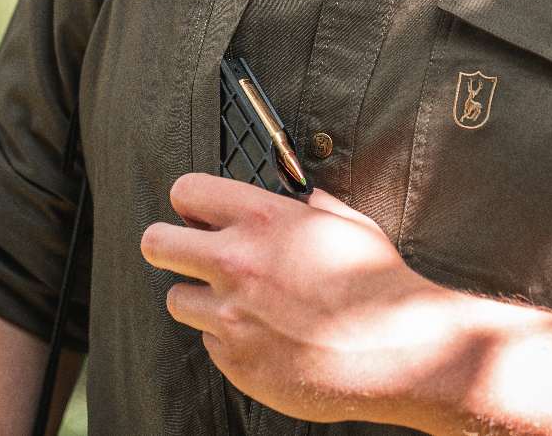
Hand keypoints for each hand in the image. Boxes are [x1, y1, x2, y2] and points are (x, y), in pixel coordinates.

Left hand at [140, 172, 454, 424]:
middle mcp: (236, 262)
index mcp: (262, 218)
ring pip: (177, 298)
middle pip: (156, 243)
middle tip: (185, 251)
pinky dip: (228, 337)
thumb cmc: (376, 282)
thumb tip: (296, 199)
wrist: (395, 349)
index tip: (194, 211)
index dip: (188, 200)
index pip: (186, 191)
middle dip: (167, 243)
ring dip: (201, 297)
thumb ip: (307, 205)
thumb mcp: (343, 221)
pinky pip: (210, 341)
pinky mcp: (235, 360)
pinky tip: (264, 333)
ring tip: (236, 300)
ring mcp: (231, 315)